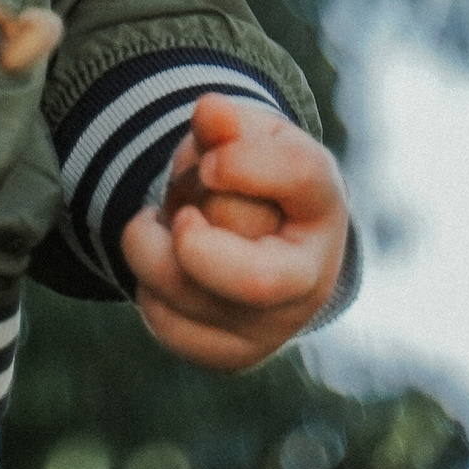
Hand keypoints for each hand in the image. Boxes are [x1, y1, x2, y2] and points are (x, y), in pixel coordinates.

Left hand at [122, 94, 349, 369]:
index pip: (298, 177)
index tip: (209, 163)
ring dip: (152, 248)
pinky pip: (167, 325)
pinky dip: (146, 287)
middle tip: (179, 215)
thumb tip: (209, 112)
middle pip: (252, 280)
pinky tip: (167, 264)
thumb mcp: (251, 136)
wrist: (265, 237)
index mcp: (322, 204)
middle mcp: (311, 280)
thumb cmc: (257, 174)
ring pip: (190, 300)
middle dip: (192, 243)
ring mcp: (274, 328)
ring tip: (163, 225)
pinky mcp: (233, 355)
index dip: (245, 163)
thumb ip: (230, 125)